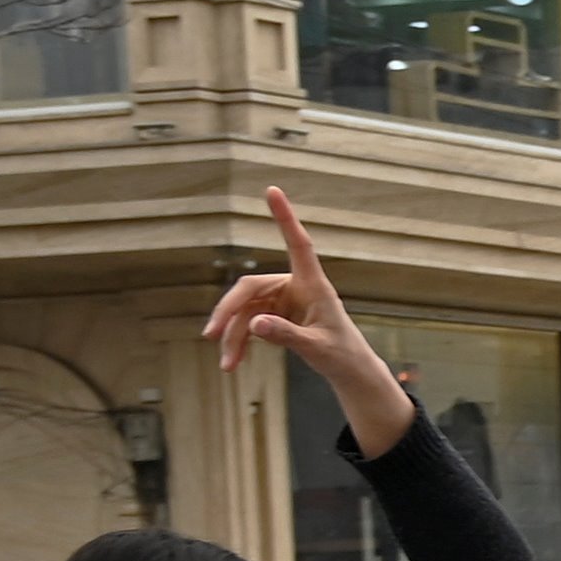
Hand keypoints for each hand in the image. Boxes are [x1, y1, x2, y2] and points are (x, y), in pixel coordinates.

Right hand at [201, 189, 415, 455]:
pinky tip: (232, 361)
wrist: (349, 371)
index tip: (273, 190)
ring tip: (227, 366)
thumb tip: (254, 325)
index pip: (299, 245)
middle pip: (250, 289)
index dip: (285, 218)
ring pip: (245, 311)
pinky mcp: (276, 315)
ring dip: (232, 336)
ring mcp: (283, 300)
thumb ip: (287, 335)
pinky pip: (249, 323)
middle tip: (211, 335)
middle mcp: (295, 287)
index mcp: (313, 285)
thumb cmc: (341, 355)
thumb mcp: (316, 348)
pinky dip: (239, 342)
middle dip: (228, 312)